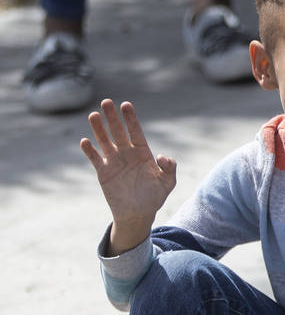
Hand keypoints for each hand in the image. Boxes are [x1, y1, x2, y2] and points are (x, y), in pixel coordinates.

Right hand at [80, 99, 176, 253]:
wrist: (138, 213)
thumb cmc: (154, 197)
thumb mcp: (167, 183)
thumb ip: (169, 169)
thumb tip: (163, 157)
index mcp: (142, 153)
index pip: (135, 132)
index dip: (130, 119)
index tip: (126, 105)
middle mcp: (127, 153)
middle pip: (118, 132)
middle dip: (112, 118)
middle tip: (106, 102)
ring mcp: (114, 161)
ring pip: (104, 141)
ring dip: (98, 129)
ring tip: (94, 115)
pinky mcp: (103, 172)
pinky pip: (94, 158)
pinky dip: (89, 150)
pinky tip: (85, 142)